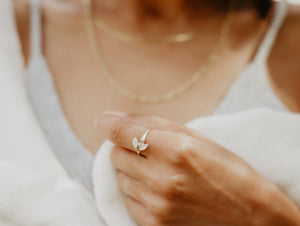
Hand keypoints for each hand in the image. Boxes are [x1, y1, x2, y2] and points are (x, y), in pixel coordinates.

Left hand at [98, 111, 299, 225]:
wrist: (248, 214)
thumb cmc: (224, 169)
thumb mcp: (195, 137)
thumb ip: (153, 125)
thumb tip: (113, 118)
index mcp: (176, 149)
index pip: (122, 132)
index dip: (110, 124)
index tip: (105, 121)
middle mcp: (163, 178)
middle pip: (117, 155)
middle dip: (128, 149)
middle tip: (150, 152)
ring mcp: (157, 205)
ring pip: (121, 178)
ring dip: (134, 172)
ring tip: (161, 174)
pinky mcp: (154, 224)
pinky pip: (128, 200)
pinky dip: (138, 192)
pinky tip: (160, 191)